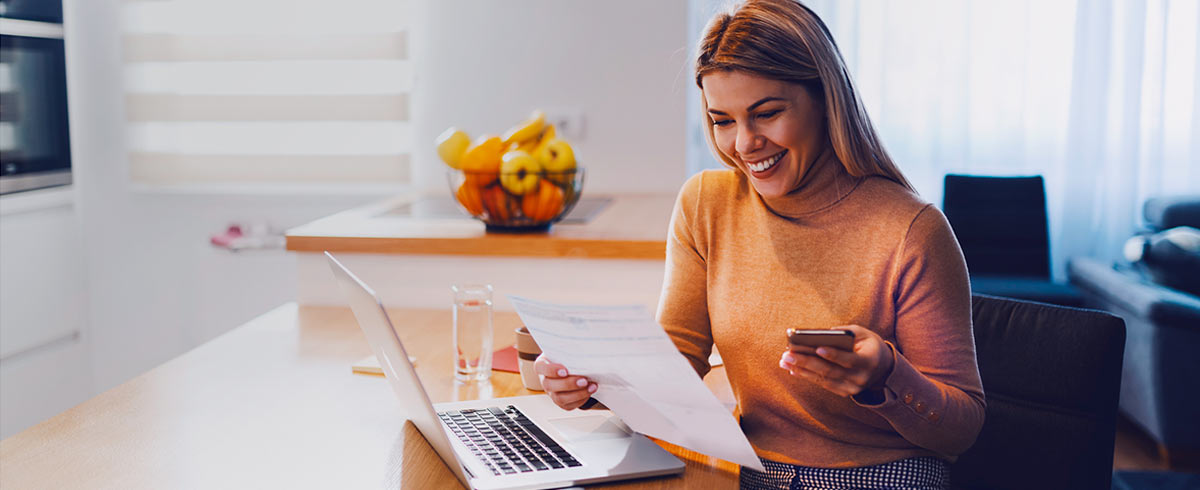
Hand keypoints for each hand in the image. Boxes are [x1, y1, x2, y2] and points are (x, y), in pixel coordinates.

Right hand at [533, 354, 597, 409]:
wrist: (573, 368)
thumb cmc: (568, 357)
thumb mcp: (567, 350)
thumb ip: (571, 348)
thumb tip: (585, 345)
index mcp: (542, 365)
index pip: (540, 368)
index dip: (551, 370)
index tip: (565, 370)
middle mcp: (545, 381)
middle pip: (550, 385)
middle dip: (568, 384)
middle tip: (584, 380)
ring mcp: (552, 393)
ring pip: (560, 398)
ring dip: (578, 393)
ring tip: (592, 386)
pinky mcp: (562, 403)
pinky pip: (570, 405)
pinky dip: (581, 399)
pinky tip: (590, 390)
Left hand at [778, 325, 893, 396]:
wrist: (883, 369)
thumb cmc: (869, 345)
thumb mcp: (864, 334)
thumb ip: (845, 332)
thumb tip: (821, 335)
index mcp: (869, 361)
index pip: (849, 359)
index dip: (834, 354)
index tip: (817, 348)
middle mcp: (861, 378)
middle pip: (830, 371)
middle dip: (807, 362)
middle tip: (788, 354)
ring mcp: (852, 388)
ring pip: (823, 379)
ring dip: (802, 370)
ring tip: (785, 361)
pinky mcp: (844, 392)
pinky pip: (823, 384)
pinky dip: (807, 376)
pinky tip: (793, 369)